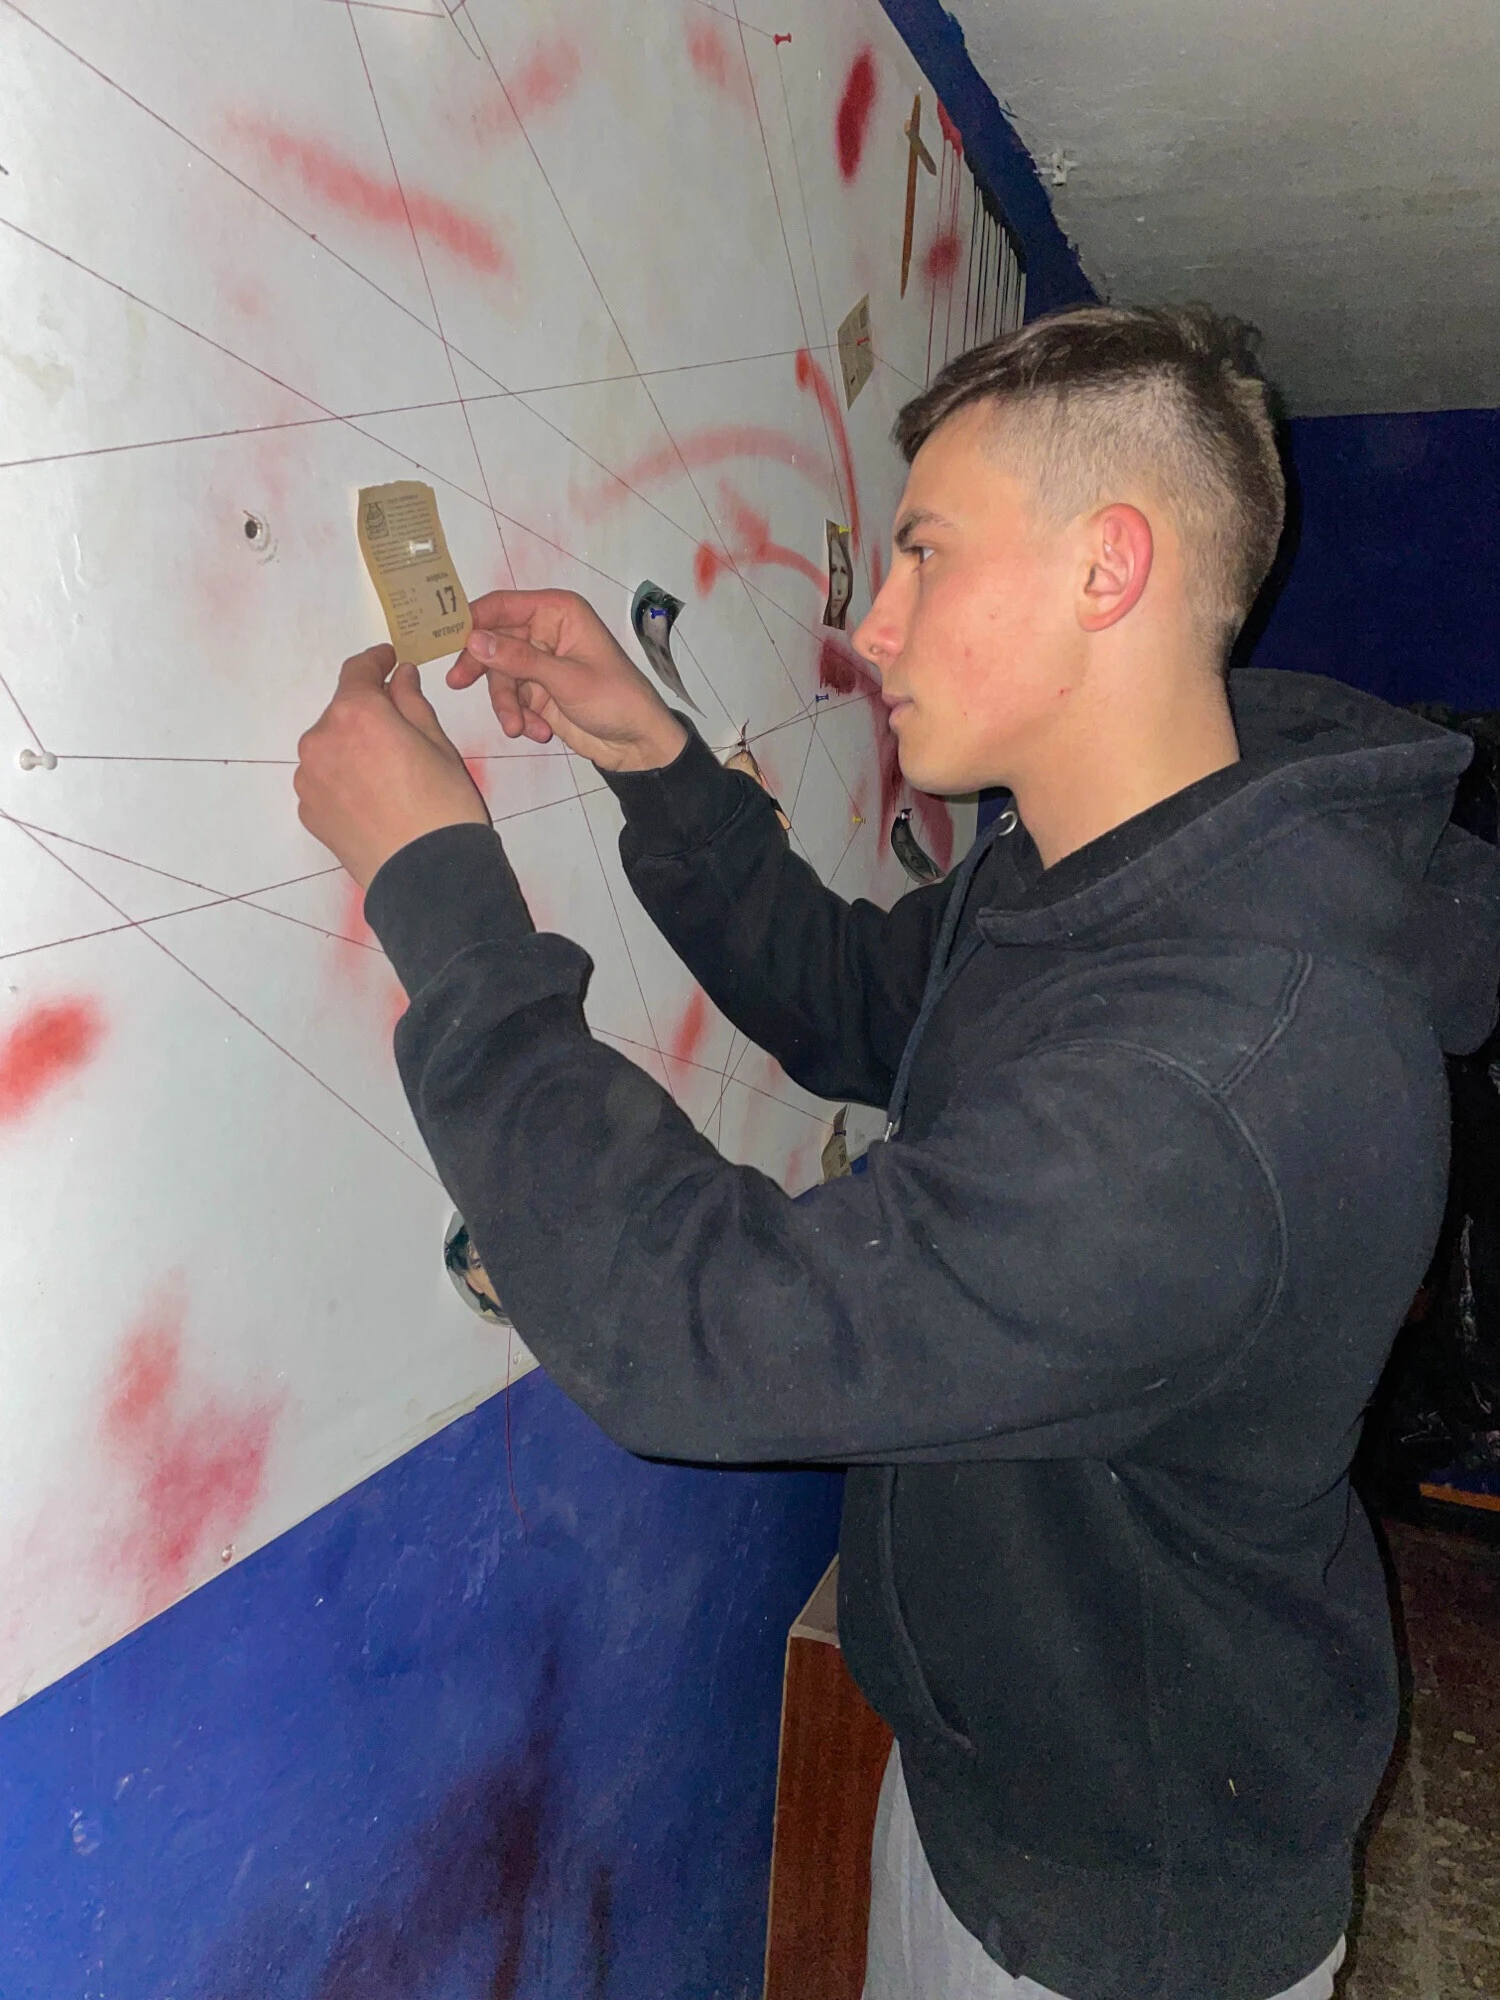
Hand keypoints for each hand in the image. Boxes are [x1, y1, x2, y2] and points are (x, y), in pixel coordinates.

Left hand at [295, 646, 490, 888]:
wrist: (427, 877)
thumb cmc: (443, 807)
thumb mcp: (438, 745)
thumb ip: (411, 703)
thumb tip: (399, 677)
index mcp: (356, 712)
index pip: (358, 671)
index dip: (375, 661)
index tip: (388, 659)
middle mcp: (321, 738)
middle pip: (343, 712)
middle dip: (368, 714)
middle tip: (402, 732)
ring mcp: (309, 777)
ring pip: (331, 747)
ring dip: (353, 748)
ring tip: (389, 775)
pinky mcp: (308, 809)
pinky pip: (325, 780)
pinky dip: (344, 779)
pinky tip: (374, 798)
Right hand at [448, 589, 688, 773]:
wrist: (637, 744)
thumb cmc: (615, 699)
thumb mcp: (565, 679)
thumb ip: (518, 659)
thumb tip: (474, 640)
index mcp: (558, 612)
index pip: (503, 605)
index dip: (474, 619)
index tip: (447, 638)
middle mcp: (546, 631)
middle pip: (494, 641)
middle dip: (483, 668)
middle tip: (459, 683)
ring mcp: (541, 662)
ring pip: (500, 676)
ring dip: (507, 704)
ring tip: (519, 728)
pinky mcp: (538, 691)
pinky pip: (512, 699)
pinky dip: (520, 717)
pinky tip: (539, 731)